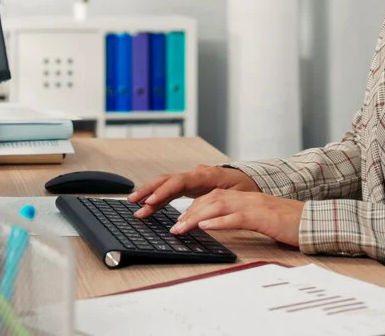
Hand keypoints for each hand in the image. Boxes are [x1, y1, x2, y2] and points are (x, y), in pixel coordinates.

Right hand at [128, 164, 258, 217]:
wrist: (251, 181)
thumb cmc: (246, 188)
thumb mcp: (237, 195)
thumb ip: (218, 199)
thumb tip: (200, 209)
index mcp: (206, 175)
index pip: (179, 181)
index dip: (163, 192)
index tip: (150, 202)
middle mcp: (195, 174)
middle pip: (166, 180)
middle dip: (148, 190)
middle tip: (133, 202)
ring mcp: (191, 179)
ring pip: (165, 184)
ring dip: (149, 193)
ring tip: (134, 204)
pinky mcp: (190, 186)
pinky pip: (170, 190)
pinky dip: (158, 197)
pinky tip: (148, 205)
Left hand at [170, 190, 304, 246]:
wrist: (313, 222)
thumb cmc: (288, 223)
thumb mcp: (260, 218)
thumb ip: (240, 217)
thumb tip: (217, 223)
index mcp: (245, 197)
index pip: (213, 197)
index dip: (193, 206)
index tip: (178, 219)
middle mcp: (246, 198)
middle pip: (211, 198)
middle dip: (189, 211)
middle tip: (174, 226)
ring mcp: (254, 205)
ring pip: (219, 205)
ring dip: (197, 216)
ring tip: (182, 227)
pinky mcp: (263, 217)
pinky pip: (238, 217)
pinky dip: (220, 221)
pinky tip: (206, 226)